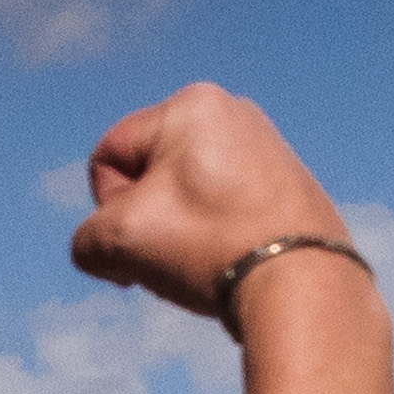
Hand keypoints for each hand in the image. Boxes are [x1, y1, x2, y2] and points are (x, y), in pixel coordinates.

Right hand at [71, 85, 342, 317]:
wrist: (306, 290)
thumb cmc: (211, 249)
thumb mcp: (119, 240)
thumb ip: (87, 239)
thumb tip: (104, 252)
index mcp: (192, 103)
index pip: (110, 157)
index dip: (108, 209)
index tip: (139, 244)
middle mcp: (236, 113)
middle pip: (152, 175)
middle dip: (149, 222)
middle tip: (174, 258)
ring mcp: (271, 150)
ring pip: (191, 199)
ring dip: (183, 236)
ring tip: (209, 265)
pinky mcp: (294, 189)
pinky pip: (231, 213)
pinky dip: (222, 241)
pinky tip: (237, 268)